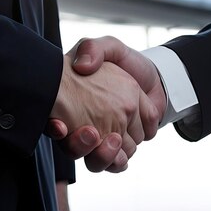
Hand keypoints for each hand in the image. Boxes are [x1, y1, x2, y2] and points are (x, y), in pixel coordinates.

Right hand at [48, 36, 165, 171]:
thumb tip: (81, 66)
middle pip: (74, 147)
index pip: (56, 122)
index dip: (54, 127)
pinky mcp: (122, 147)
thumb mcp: (109, 47)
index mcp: (75, 101)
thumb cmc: (128, 63)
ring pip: (95, 158)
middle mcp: (85, 123)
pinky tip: (120, 150)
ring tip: (113, 139)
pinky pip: (116, 163)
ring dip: (102, 155)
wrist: (156, 76)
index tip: (60, 125)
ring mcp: (104, 137)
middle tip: (91, 133)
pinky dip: (117, 161)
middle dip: (80, 145)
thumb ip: (93, 48)